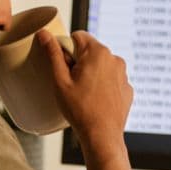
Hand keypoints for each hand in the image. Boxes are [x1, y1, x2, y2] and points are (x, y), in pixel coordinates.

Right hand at [37, 30, 132, 152]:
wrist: (102, 135)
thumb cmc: (80, 110)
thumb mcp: (60, 80)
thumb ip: (53, 54)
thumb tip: (44, 34)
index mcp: (98, 52)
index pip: (77, 37)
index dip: (67, 51)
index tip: (65, 69)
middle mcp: (115, 59)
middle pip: (90, 51)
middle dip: (79, 63)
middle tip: (72, 84)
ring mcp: (123, 74)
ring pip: (101, 65)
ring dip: (91, 74)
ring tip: (84, 95)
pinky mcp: (127, 88)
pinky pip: (111, 79)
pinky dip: (103, 86)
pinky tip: (95, 101)